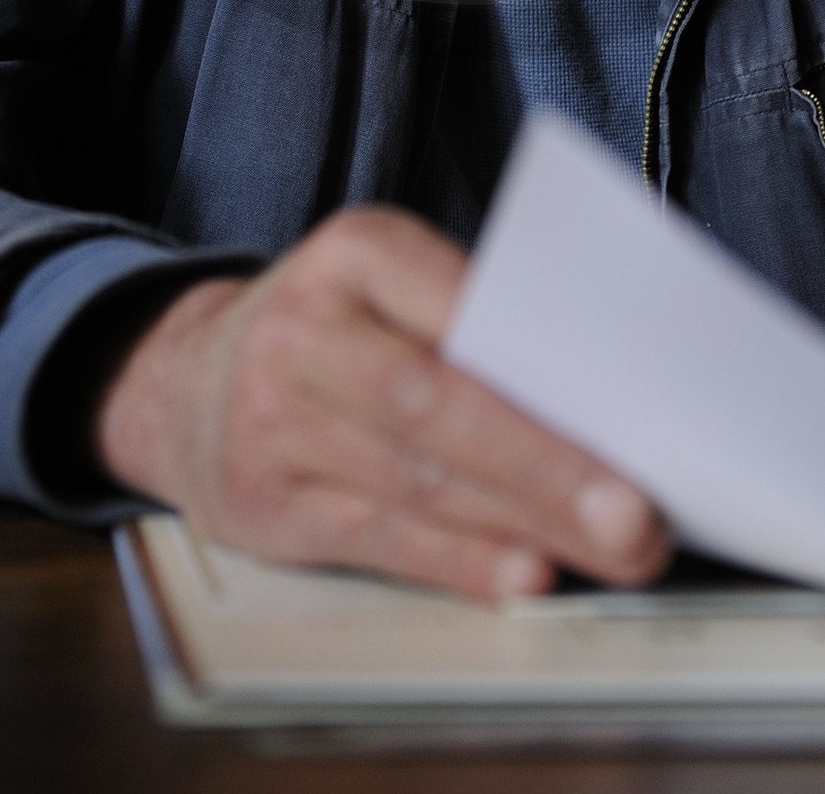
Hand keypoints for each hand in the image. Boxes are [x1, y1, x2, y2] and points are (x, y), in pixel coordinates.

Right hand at [93, 205, 669, 600]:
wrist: (185, 380)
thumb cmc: (336, 330)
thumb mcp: (387, 284)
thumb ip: (472, 319)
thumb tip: (603, 396)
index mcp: (354, 251)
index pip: (457, 304)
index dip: (536, 363)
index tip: (630, 405)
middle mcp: (303, 330)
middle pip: (436, 403)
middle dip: (546, 465)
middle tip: (638, 515)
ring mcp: (272, 421)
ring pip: (414, 479)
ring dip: (523, 522)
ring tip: (612, 550)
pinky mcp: (265, 503)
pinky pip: (375, 537)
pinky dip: (457, 561)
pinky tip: (523, 573)